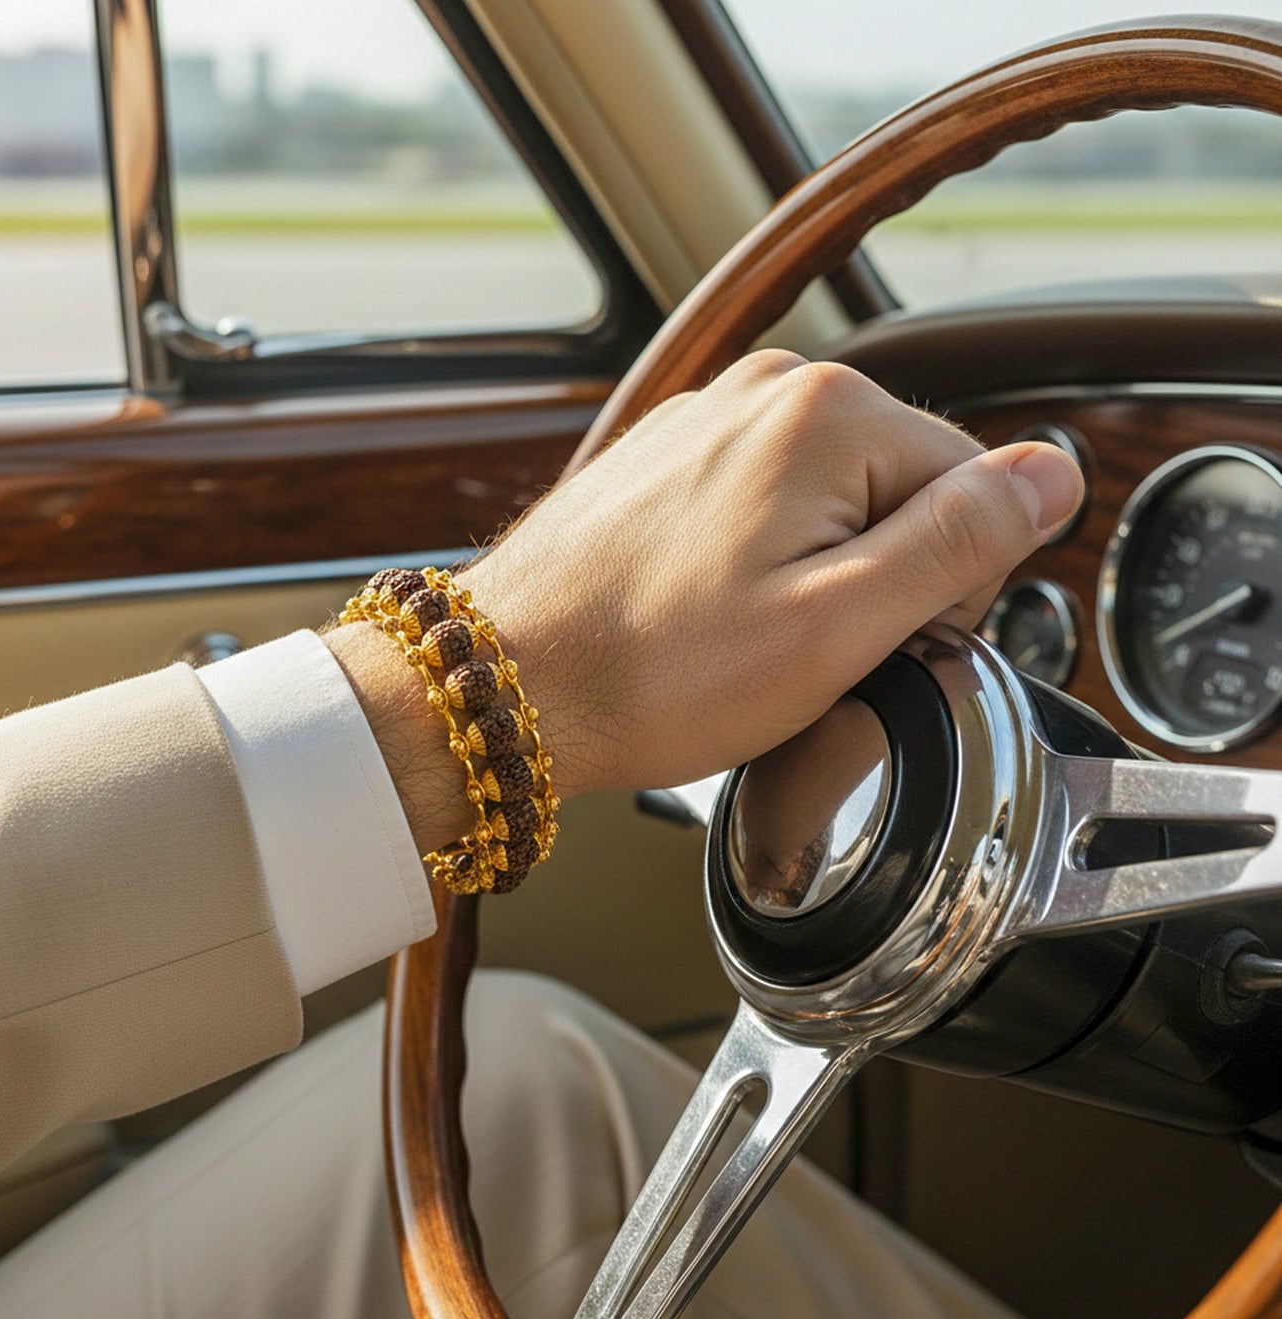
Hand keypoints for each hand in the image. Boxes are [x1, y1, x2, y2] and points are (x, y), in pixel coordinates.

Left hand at [328, 352, 1081, 852]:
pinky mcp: (666, 458)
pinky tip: (707, 614)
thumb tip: (1053, 472)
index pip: (971, 490)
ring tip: (741, 635)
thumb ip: (960, 540)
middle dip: (876, 578)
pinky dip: (755, 564)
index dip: (941, 590)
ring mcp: (706, 419)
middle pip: (899, 489)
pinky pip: (760, 507)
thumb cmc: (657, 672)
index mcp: (827, 414)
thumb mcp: (840, 625)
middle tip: (797, 647)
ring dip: (813, 575)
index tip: (869, 641)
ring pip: (829, 503)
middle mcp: (765, 390)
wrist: (509, 684)